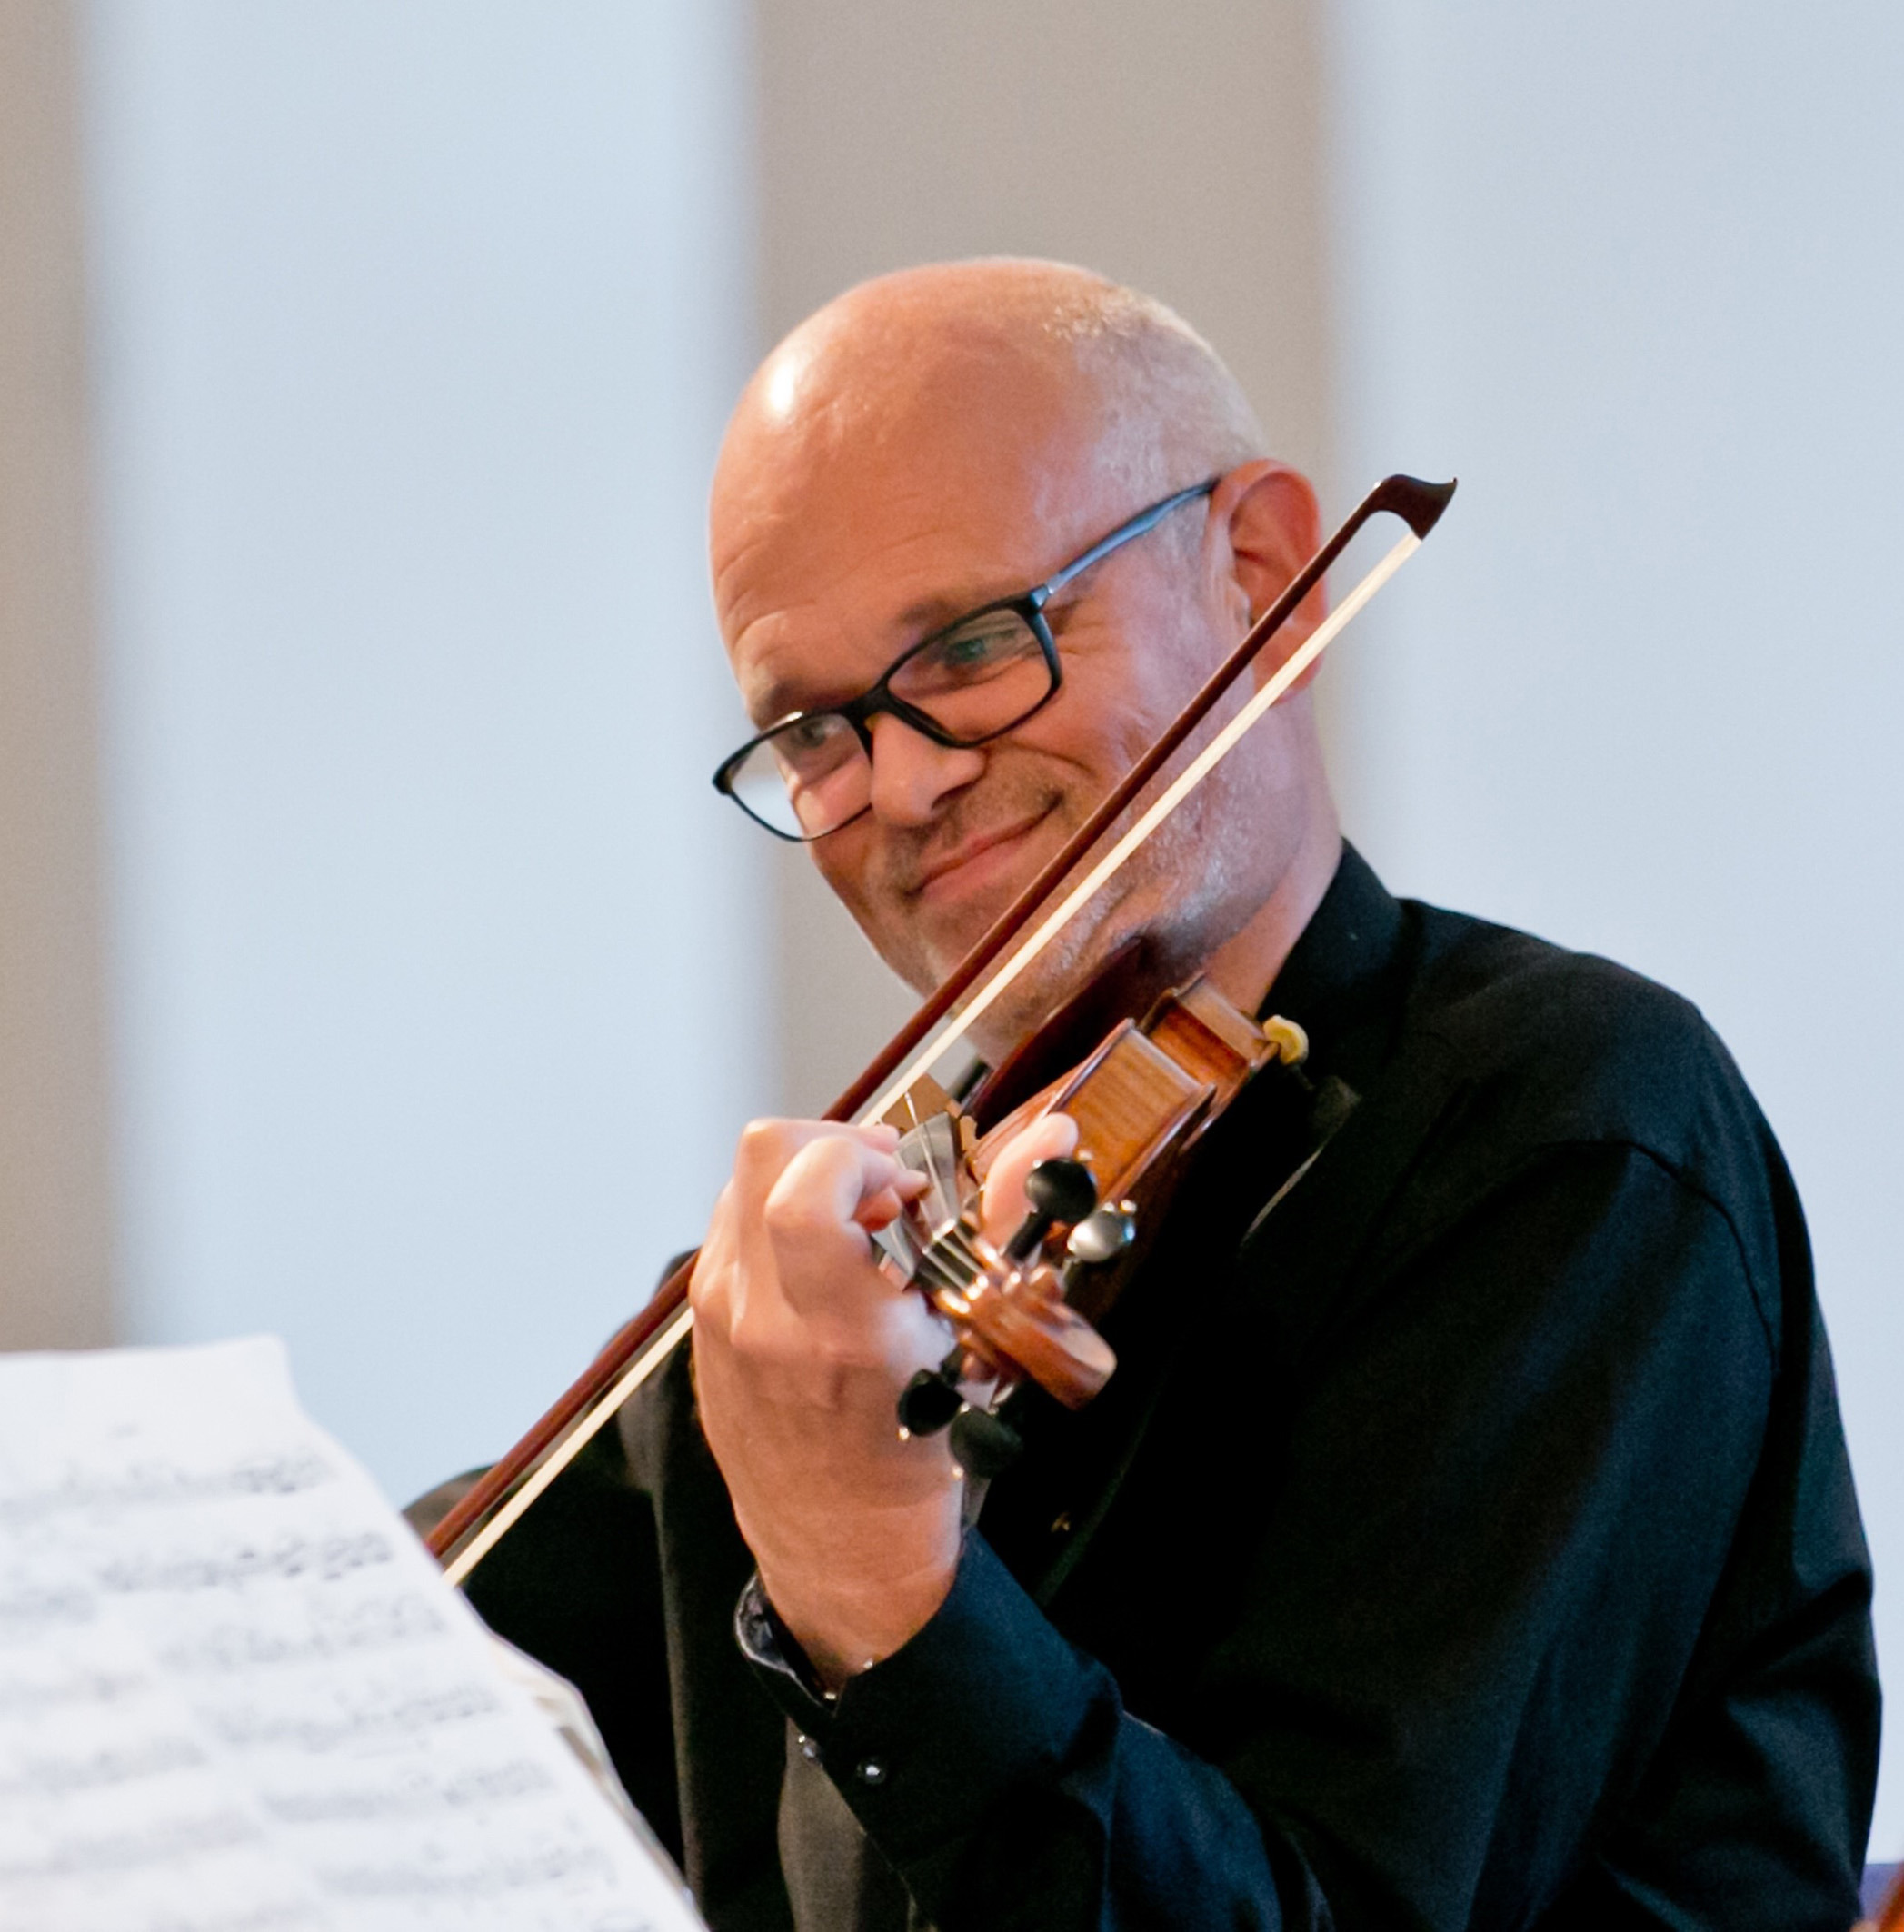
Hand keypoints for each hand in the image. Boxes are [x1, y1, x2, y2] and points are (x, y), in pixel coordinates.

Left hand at [689, 1109, 1076, 1685]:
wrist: (840, 1539)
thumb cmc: (916, 1449)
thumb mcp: (975, 1343)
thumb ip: (1002, 1219)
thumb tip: (1048, 1131)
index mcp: (838, 1330)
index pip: (804, 1191)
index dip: (859, 1154)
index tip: (904, 1183)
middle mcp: (762, 1317)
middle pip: (763, 1155)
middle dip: (835, 1143)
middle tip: (885, 1186)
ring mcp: (719, 1316)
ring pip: (742, 1178)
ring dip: (806, 1174)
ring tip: (861, 1220)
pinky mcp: (700, 1318)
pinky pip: (729, 1221)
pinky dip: (778, 1211)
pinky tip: (826, 1254)